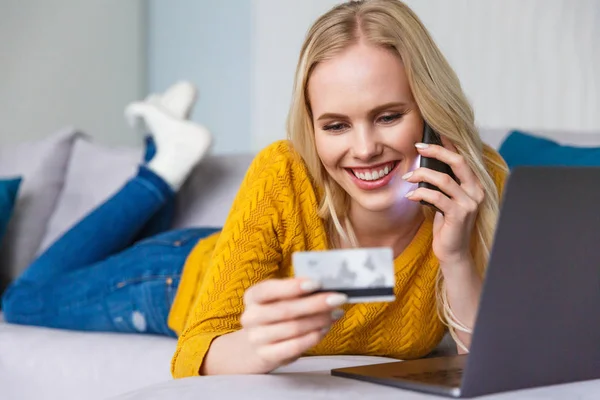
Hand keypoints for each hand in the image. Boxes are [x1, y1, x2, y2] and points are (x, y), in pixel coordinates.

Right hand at [240, 278, 346, 372]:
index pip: (269, 289)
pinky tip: (324, 329)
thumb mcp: (278, 299)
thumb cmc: (274, 315)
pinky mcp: (267, 355)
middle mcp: (251, 317)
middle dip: (316, 303)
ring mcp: (257, 338)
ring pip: (293, 328)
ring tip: (335, 313)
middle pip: (286, 310)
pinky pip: (294, 347)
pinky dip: (312, 337)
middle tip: (338, 298)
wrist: (255, 345)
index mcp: (253, 296)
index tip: (316, 283)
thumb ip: (296, 292)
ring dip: (319, 320)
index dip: (292, 286)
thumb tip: (324, 287)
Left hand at [403, 140, 484, 264]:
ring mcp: (470, 203)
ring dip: (422, 175)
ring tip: (407, 176)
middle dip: (436, 151)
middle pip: (458, 161)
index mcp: (475, 184)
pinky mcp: (459, 214)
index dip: (448, 144)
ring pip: (444, 179)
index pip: (462, 157)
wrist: (453, 252)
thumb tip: (424, 164)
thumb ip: (442, 184)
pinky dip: (420, 194)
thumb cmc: (447, 224)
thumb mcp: (445, 200)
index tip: (431, 133)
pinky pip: (437, 197)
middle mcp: (476, 191)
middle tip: (417, 147)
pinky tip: (410, 195)